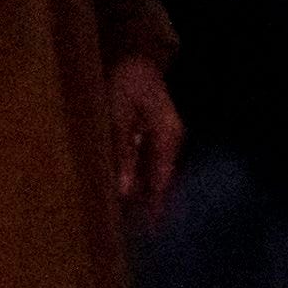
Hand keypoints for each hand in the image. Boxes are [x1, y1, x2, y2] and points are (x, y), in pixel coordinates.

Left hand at [109, 52, 181, 229]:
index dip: (157, 208)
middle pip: (160, 180)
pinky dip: (133, 177)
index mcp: (169, 136)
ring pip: (150, 173)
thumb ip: (121, 150)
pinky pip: (143, 161)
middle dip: (149, 207)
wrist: (130, 51)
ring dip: (140, 193)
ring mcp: (159, 136)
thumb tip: (124, 188)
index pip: (163, 181)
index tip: (152, 233)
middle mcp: (169, 139)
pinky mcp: (147, 132)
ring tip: (128, 221)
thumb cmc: (124, 78)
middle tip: (137, 236)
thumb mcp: (118, 114)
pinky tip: (122, 192)